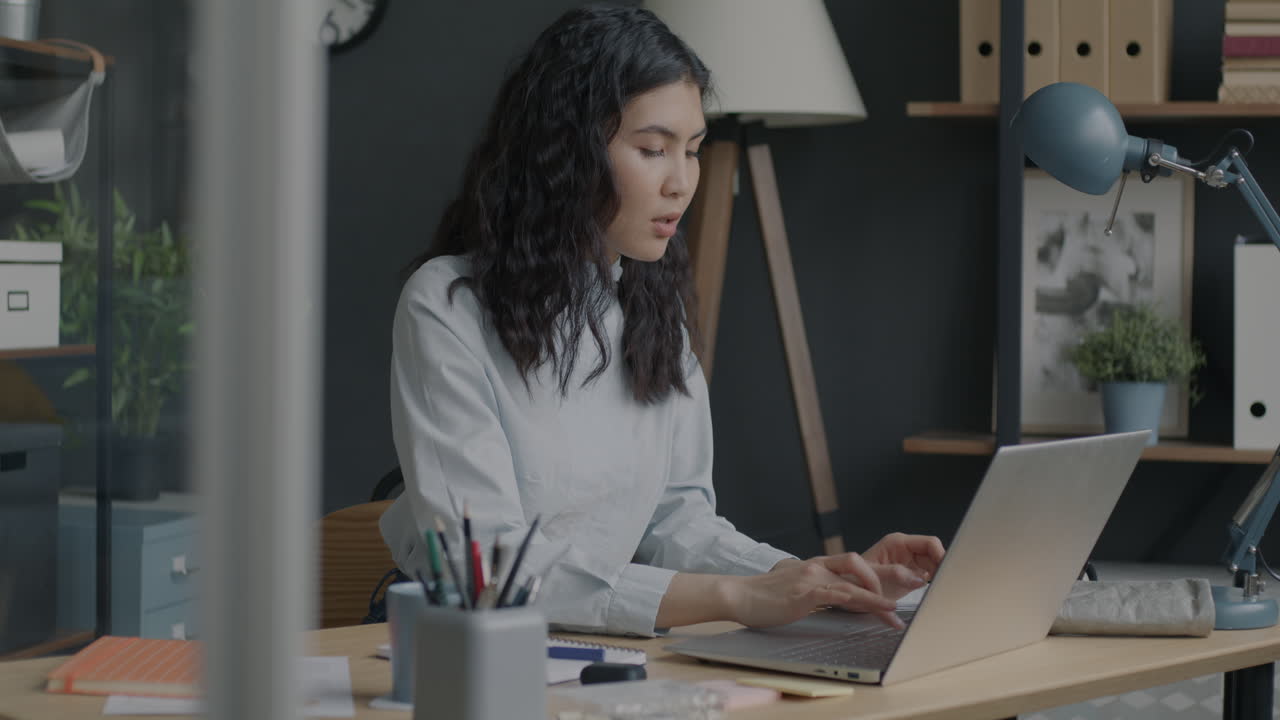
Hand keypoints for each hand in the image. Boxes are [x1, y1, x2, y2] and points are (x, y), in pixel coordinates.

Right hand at [727, 555, 899, 629]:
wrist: (738, 595)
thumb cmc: (763, 597)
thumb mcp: (794, 590)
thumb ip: (812, 591)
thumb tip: (828, 600)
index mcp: (816, 566)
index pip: (852, 566)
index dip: (876, 574)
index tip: (896, 586)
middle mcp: (817, 566)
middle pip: (861, 565)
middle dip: (887, 578)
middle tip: (905, 591)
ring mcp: (812, 577)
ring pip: (855, 582)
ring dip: (879, 597)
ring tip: (896, 611)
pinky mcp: (806, 592)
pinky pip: (840, 594)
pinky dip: (863, 599)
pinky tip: (876, 608)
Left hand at [862, 532, 945, 594]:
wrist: (848, 592)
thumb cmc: (856, 580)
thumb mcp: (875, 576)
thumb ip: (896, 574)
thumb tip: (920, 577)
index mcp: (897, 543)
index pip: (929, 543)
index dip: (941, 554)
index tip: (947, 569)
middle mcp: (905, 550)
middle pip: (934, 554)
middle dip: (941, 567)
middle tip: (945, 583)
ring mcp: (908, 562)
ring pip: (934, 566)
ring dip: (938, 576)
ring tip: (938, 589)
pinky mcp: (910, 575)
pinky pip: (929, 576)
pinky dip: (933, 584)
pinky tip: (932, 592)